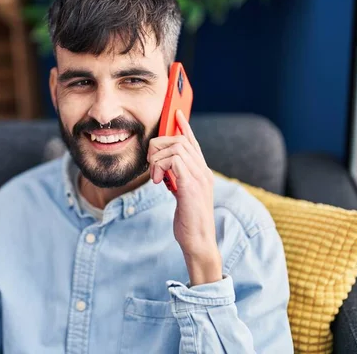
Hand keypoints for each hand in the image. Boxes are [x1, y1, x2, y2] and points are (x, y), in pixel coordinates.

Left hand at [147, 110, 221, 284]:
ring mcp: (200, 178)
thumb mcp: (183, 195)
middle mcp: (204, 172)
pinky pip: (174, 161)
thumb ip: (178, 179)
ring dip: (158, 159)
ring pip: (176, 148)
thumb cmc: (189, 221)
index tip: (177, 114)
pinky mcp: (192, 187)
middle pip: (180, 141)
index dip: (184, 127)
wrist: (198, 242)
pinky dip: (161, 167)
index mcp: (202, 173)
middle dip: (159, 146)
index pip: (194, 144)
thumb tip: (165, 168)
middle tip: (152, 166)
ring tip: (155, 177)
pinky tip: (159, 181)